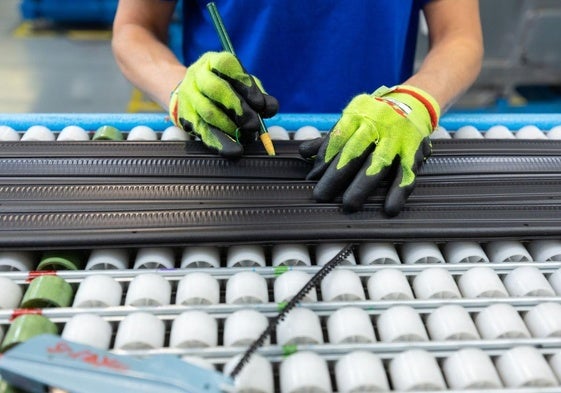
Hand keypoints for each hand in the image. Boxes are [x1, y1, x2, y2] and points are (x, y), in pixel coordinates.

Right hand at [169, 51, 277, 157]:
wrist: (193, 94)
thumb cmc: (225, 87)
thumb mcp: (242, 84)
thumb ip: (258, 94)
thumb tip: (270, 108)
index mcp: (213, 61)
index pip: (227, 65)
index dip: (245, 85)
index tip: (260, 104)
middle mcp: (197, 76)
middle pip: (216, 89)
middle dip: (238, 108)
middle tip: (254, 125)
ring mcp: (188, 96)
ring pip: (209, 112)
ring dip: (231, 127)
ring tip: (247, 136)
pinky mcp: (186, 117)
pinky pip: (203, 131)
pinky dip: (220, 143)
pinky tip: (234, 150)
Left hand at [299, 85, 439, 215]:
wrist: (414, 101)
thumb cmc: (374, 117)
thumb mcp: (352, 119)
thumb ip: (330, 139)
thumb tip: (303, 153)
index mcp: (357, 116)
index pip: (337, 138)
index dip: (324, 159)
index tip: (311, 178)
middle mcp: (376, 125)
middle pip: (354, 151)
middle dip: (336, 175)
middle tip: (321, 196)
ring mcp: (396, 138)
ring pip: (378, 163)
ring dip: (363, 185)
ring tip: (349, 205)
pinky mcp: (413, 151)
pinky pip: (406, 173)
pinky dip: (398, 192)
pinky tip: (389, 209)